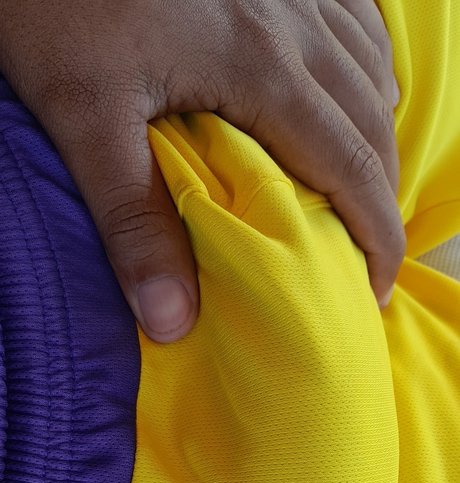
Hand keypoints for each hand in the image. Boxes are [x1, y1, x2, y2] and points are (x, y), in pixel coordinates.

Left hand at [0, 0, 404, 341]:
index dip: (377, 236)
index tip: (374, 290)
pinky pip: (353, 19)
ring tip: (355, 192)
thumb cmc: (57, 4)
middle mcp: (293, 18)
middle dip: (382, 196)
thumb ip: (132, 220)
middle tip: (364, 256)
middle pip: (373, 121)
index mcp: (260, 64)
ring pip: (372, 67)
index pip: (351, 165)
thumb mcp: (84, 117)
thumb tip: (173, 321)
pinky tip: (341, 97)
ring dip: (375, 136)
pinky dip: (363, 70)